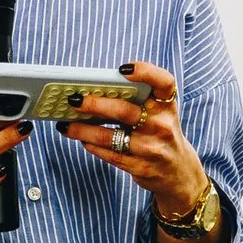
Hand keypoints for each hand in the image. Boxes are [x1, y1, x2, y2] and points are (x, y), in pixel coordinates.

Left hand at [59, 61, 209, 215]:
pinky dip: (91, 145)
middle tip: (74, 99)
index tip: (123, 70)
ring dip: (82, 130)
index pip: (163, 82)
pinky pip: (109, 154)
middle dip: (95, 104)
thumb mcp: (160, 114)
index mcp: (167, 106)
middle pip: (125, 111)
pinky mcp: (140, 167)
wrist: (178, 173)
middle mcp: (162, 125)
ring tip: (64, 124)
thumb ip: (137, 100)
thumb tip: (94, 90)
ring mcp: (151, 148)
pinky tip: (81, 139)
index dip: (145, 72)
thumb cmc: (161, 134)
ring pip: (110, 136)